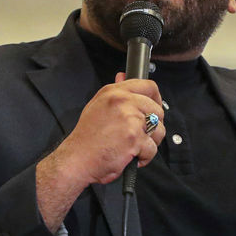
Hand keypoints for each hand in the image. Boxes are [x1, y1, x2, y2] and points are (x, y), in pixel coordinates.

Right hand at [37, 73, 164, 230]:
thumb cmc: (86, 137)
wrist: (76, 160)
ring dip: (151, 142)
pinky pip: (152, 148)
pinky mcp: (135, 139)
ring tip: (134, 146)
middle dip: (153, 126)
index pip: (149, 86)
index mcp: (114, 92)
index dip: (156, 98)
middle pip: (158, 110)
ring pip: (159, 130)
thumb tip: (123, 76)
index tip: (155, 107)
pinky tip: (130, 155)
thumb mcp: (96, 106)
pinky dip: (144, 157)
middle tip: (140, 134)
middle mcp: (123, 102)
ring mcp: (130, 120)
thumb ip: (115, 92)